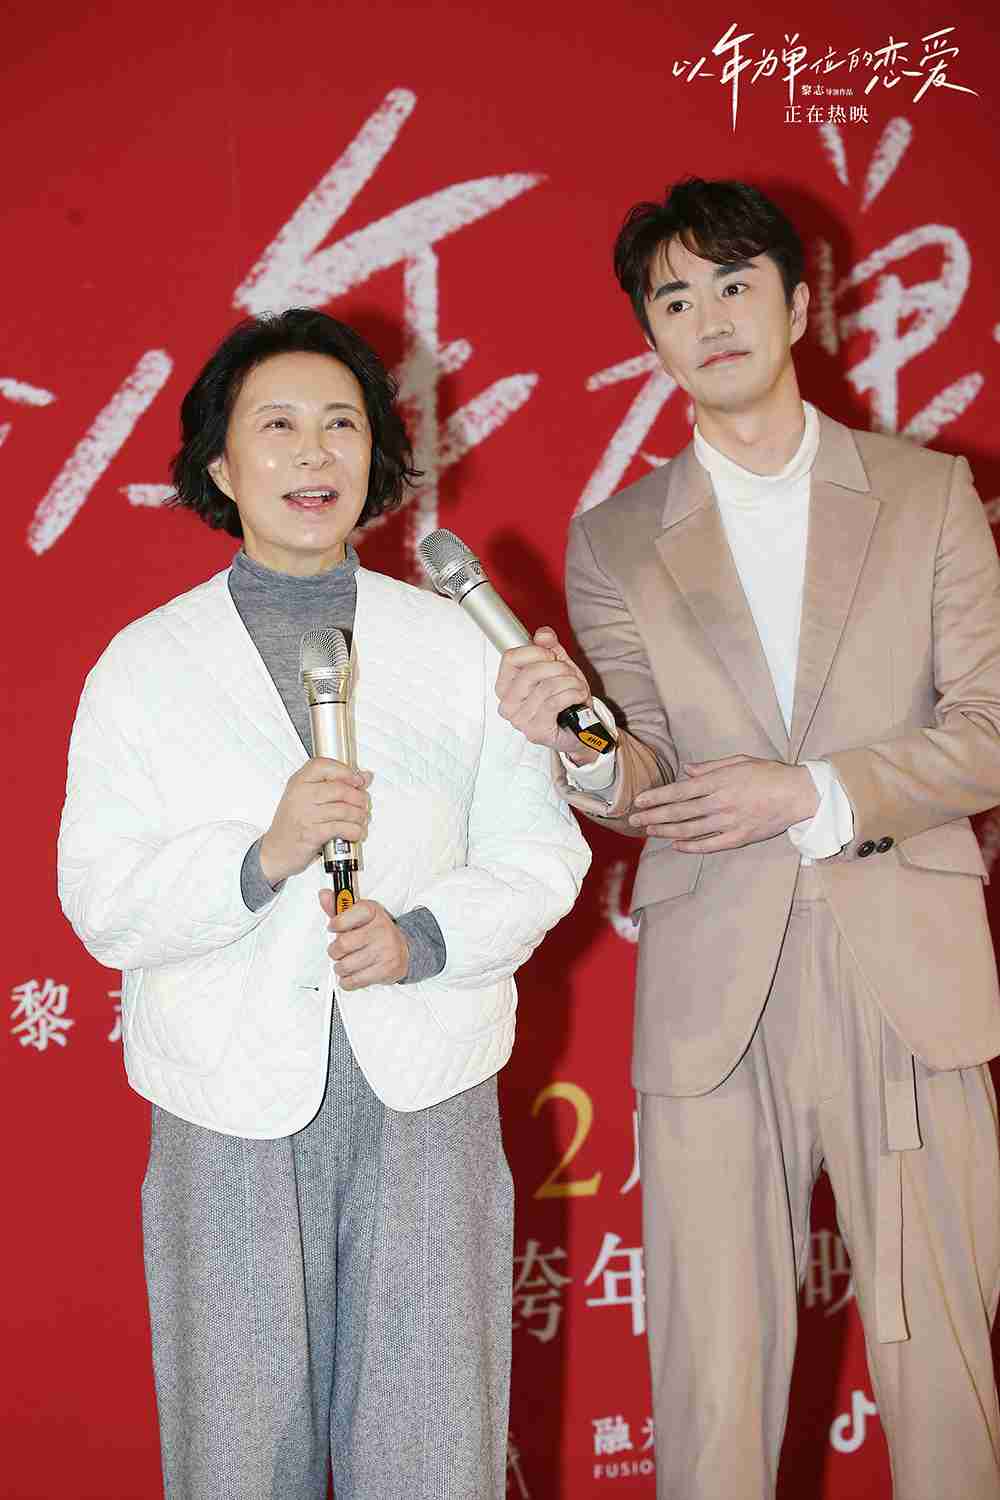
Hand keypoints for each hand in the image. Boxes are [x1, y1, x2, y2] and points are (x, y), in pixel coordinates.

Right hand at [260, 758, 371, 884]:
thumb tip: (364, 776)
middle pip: (340, 789)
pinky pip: (342, 828)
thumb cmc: (292, 824)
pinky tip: (355, 832)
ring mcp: (305, 815)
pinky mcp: (312, 834)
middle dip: (359, 798)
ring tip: (360, 820)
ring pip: (345, 810)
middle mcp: (300, 796)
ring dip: (360, 816)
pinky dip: (354, 831)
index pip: (323, 765)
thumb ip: (334, 785)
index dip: (345, 771)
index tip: (358, 780)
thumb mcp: (306, 799)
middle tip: (363, 804)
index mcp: (298, 782)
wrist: (275, 851)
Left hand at [319, 895, 409, 988]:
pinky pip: (354, 981)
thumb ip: (338, 907)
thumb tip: (324, 895)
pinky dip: (347, 981)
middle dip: (334, 951)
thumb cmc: (377, 932)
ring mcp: (385, 950)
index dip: (335, 925)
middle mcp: (381, 929)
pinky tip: (352, 974)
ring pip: (345, 965)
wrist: (404, 949)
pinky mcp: (385, 970)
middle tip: (339, 950)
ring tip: (346, 963)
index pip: (343, 917)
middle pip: (342, 944)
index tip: (334, 927)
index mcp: (373, 911)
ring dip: (340, 967)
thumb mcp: (359, 915)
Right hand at [495, 626, 598, 763]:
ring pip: (547, 687)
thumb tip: (543, 634)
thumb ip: (550, 648)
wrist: (579, 729)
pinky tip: (578, 696)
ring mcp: (519, 719)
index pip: (511, 658)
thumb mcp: (559, 667)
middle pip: (530, 672)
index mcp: (506, 685)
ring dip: (570, 682)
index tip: (550, 655)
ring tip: (577, 687)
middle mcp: (507, 703)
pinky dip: (573, 694)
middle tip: (569, 673)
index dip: (535, 651)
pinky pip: (555, 702)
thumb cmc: (565, 700)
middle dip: (558, 668)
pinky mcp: (535, 731)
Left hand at [628, 755, 818, 851]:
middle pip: (679, 812)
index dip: (656, 797)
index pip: (679, 791)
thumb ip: (709, 767)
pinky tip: (677, 845)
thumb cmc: (768, 774)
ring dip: (666, 832)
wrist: (797, 794)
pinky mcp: (739, 837)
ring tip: (649, 832)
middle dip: (653, 816)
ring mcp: (729, 822)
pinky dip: (692, 846)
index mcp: (718, 781)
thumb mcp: (738, 761)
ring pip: (690, 830)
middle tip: (634, 820)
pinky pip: (710, 844)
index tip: (639, 801)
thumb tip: (686, 770)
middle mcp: (719, 802)